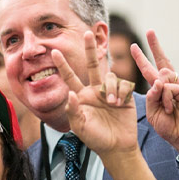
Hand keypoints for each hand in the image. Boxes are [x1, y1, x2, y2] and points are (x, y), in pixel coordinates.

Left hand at [57, 32, 137, 157]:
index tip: (54, 51)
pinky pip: (123, 83)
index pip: (70, 77)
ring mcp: (110, 92)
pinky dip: (121, 91)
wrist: (116, 147)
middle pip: (92, 65)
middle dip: (90, 50)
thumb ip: (73, 110)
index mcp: (81, 96)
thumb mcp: (80, 127)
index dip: (63, 65)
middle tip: (87, 33)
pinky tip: (120, 103)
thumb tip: (70, 93)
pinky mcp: (125, 95)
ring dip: (110, 88)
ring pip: (110, 76)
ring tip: (112, 103)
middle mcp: (95, 91)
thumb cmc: (95, 138)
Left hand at [131, 30, 178, 155]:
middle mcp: (170, 85)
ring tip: (169, 111)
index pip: (150, 70)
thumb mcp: (153, 112)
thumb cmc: (169, 127)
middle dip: (155, 45)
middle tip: (150, 31)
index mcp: (160, 90)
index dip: (142, 58)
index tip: (134, 46)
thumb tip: (157, 81)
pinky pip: (169, 89)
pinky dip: (168, 101)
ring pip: (162, 79)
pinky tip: (174, 110)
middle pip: (161, 62)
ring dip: (161, 97)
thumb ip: (151, 96)